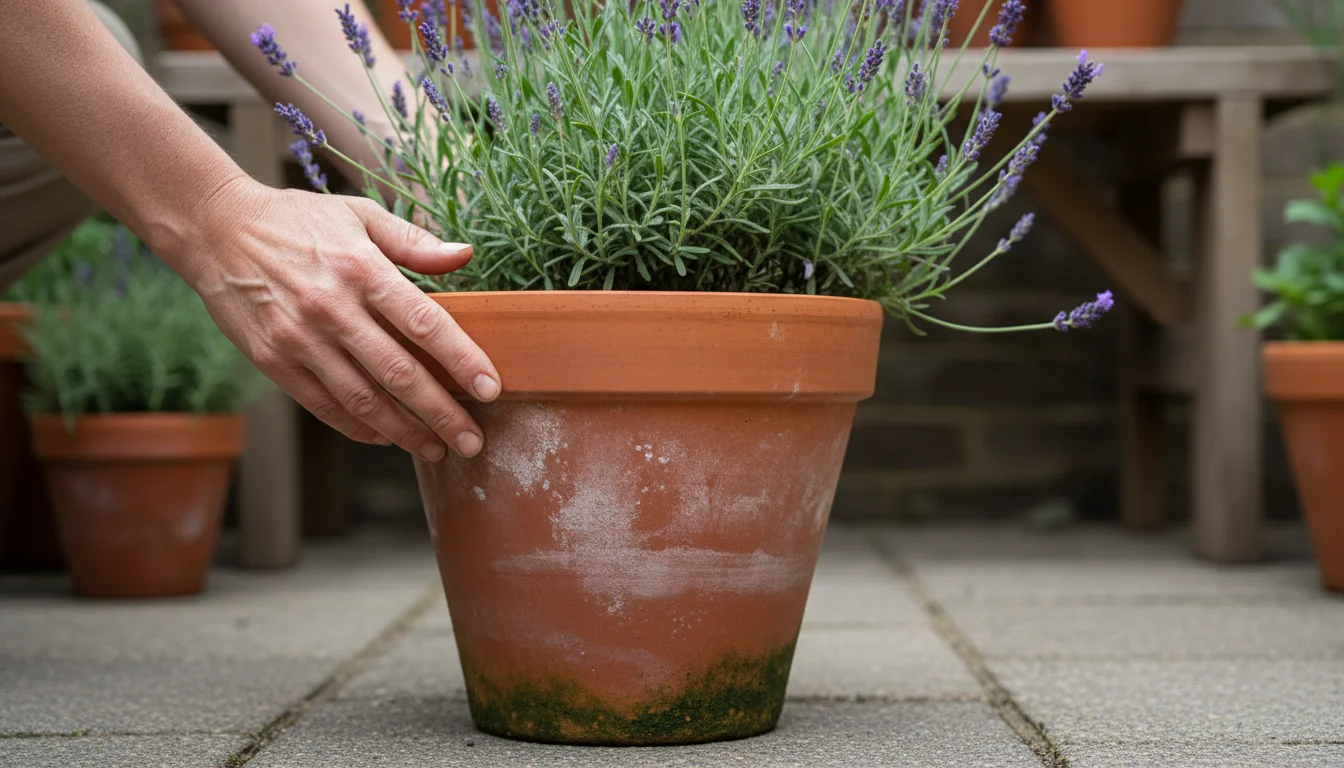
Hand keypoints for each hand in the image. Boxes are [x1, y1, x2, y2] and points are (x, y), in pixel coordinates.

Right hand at [182, 178, 498, 459]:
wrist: (216, 230)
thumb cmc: (298, 220)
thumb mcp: (359, 214)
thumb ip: (413, 241)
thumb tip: (465, 255)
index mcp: (360, 268)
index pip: (424, 322)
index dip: (461, 360)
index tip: (490, 389)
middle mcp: (331, 308)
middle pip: (398, 372)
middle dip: (442, 413)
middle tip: (473, 441)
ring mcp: (299, 339)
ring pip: (362, 399)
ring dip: (404, 431)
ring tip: (436, 449)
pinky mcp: (274, 361)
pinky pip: (324, 405)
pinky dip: (359, 427)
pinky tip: (387, 438)